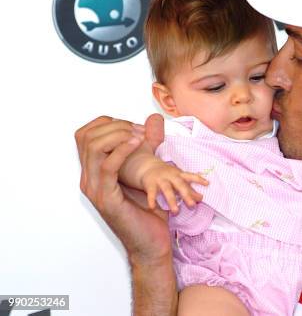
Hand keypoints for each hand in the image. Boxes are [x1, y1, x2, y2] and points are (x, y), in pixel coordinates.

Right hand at [76, 114, 170, 263]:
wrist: (151, 244)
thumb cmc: (149, 211)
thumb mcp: (147, 171)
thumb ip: (147, 147)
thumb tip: (153, 121)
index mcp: (94, 172)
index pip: (86, 134)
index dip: (108, 122)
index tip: (134, 126)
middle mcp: (89, 179)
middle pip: (87, 137)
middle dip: (115, 126)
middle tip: (140, 131)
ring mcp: (95, 190)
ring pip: (93, 149)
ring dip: (118, 135)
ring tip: (139, 137)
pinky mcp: (107, 199)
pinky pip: (107, 167)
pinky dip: (121, 151)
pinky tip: (137, 144)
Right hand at [141, 162, 207, 213]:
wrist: (147, 166)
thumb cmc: (167, 175)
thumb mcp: (178, 179)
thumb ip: (189, 188)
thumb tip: (201, 198)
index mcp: (179, 174)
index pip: (190, 176)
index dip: (198, 179)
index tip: (207, 184)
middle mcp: (170, 176)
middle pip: (180, 185)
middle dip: (186, 195)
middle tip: (192, 206)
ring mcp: (160, 180)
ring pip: (167, 190)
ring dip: (172, 201)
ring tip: (176, 211)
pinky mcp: (150, 184)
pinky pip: (151, 193)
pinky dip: (152, 200)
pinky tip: (153, 208)